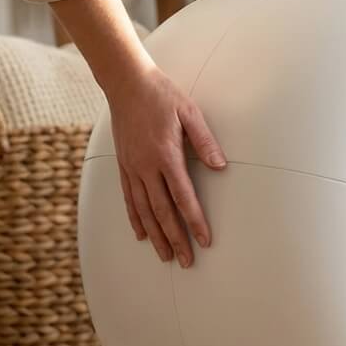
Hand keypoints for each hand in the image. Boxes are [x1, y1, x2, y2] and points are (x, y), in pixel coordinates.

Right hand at [51, 0, 227, 266]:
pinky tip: (142, 234)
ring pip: (145, 210)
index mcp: (166, 155)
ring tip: (165, 256)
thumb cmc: (163, 96)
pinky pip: (130, 198)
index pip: (183, 197)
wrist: (126, 83)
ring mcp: (132, 168)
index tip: (204, 241)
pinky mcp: (123, 165)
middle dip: (176, 239)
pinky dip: (136, 218)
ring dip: (156, 235)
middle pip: (163, 211)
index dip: (195, 222)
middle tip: (186, 261)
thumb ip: (205, 141)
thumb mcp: (190, 113)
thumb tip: (221, 167)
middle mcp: (146, 167)